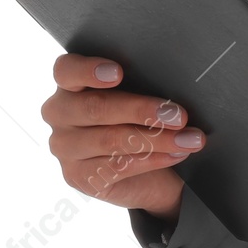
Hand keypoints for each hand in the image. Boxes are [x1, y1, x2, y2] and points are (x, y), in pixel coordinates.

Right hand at [40, 53, 205, 221]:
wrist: (144, 167)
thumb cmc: (139, 117)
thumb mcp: (138, 94)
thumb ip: (141, 83)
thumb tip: (174, 80)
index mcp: (69, 83)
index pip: (66, 70)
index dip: (89, 70)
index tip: (119, 73)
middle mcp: (59, 113)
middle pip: (96, 107)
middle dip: (142, 110)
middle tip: (178, 115)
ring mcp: (64, 147)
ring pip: (111, 140)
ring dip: (157, 139)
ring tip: (189, 139)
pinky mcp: (77, 176)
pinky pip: (117, 166)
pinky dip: (153, 159)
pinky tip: (176, 154)